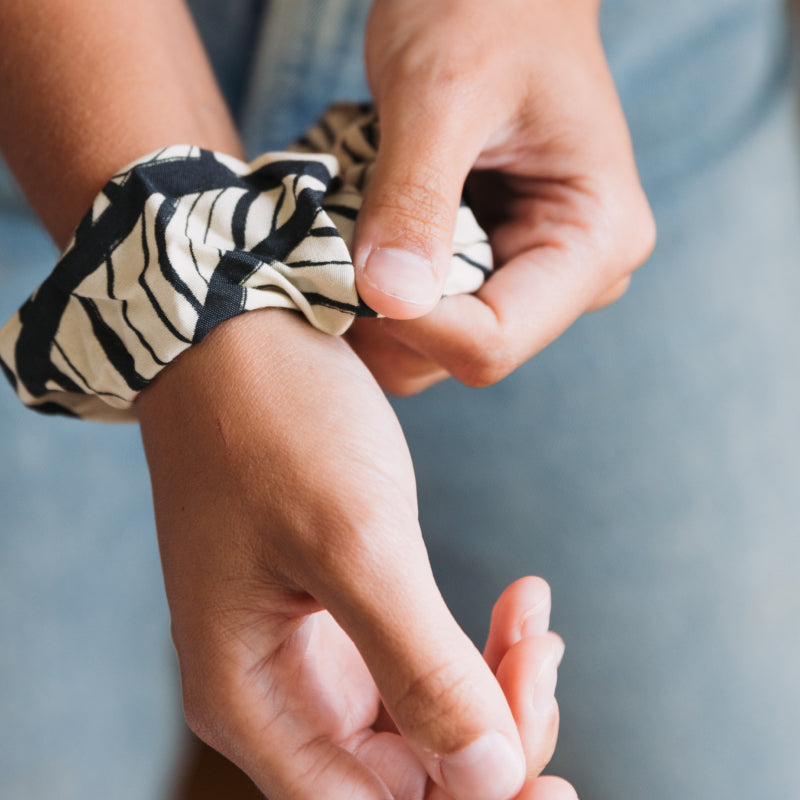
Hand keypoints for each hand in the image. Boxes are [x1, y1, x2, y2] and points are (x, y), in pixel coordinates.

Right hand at [136, 310, 572, 799]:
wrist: (233, 331)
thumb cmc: (273, 422)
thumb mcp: (353, 539)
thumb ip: (419, 666)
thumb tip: (490, 775)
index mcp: (253, 699)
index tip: (551, 769)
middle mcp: (277, 689)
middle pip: (408, 772)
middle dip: (494, 729)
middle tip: (542, 655)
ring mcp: (310, 644)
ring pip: (424, 717)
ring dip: (494, 680)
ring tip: (535, 620)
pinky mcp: (340, 599)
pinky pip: (421, 654)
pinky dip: (476, 639)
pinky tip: (520, 600)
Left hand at [347, 0, 654, 394]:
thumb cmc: (485, 6)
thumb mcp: (442, 91)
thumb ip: (416, 197)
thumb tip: (389, 302)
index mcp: (596, 241)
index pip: (495, 342)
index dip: (411, 324)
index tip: (347, 267)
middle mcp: (572, 276)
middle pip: (460, 353)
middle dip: (385, 313)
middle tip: (336, 238)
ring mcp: (530, 275)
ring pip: (430, 344)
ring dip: (373, 298)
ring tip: (356, 218)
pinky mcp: (490, 268)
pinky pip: (419, 313)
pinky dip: (375, 284)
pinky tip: (369, 223)